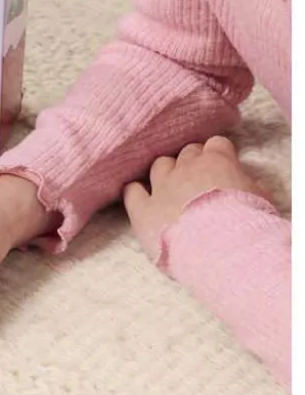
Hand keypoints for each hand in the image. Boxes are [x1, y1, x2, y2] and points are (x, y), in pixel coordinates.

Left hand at [123, 136, 269, 261]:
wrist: (221, 250)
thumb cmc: (248, 225)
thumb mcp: (261, 199)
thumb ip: (248, 185)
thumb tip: (245, 183)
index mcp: (216, 162)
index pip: (216, 144)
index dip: (220, 154)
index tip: (224, 167)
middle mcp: (185, 168)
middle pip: (187, 153)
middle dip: (194, 163)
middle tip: (202, 180)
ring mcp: (161, 187)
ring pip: (160, 166)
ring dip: (167, 173)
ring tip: (174, 188)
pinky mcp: (143, 209)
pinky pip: (132, 191)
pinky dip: (136, 191)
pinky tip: (140, 196)